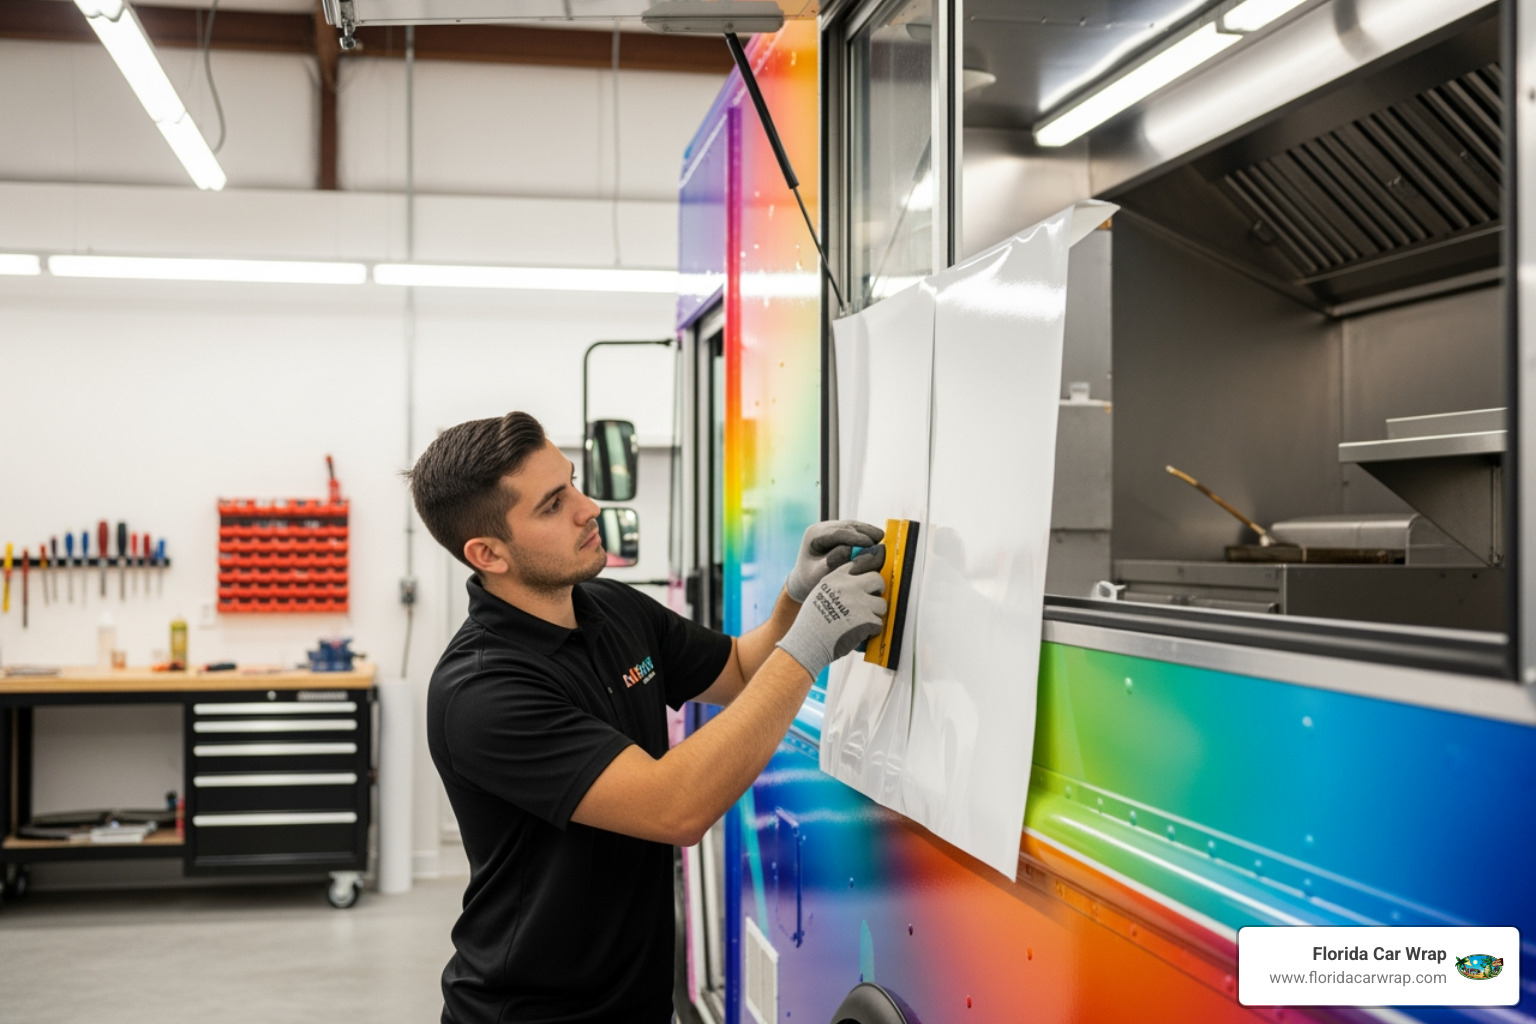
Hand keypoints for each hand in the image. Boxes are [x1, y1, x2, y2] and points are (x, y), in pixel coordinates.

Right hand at [776, 548, 886, 678]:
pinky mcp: (866, 620)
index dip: (865, 575)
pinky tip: (859, 633)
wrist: (808, 642)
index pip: (859, 565)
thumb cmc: (811, 623)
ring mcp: (859, 602)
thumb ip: (837, 586)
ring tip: (862, 622)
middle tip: (873, 600)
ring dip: (875, 614)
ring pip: (881, 604)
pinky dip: (871, 630)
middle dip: (878, 591)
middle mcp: (849, 586)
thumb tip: (859, 585)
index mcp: (836, 578)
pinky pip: (878, 623)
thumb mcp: (819, 593)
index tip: (867, 583)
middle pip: (877, 579)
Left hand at [785, 519, 884, 602]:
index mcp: (814, 535)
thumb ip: (832, 562)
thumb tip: (849, 549)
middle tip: (880, 540)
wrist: (805, 581)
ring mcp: (831, 528)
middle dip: (864, 532)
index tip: (869, 544)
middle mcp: (822, 527)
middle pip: (847, 525)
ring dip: (867, 531)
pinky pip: (856, 530)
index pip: (837, 532)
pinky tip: (876, 542)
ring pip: (853, 525)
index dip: (855, 537)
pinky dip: (866, 535)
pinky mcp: (840, 533)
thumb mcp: (818, 575)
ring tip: (881, 539)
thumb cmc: (809, 581)